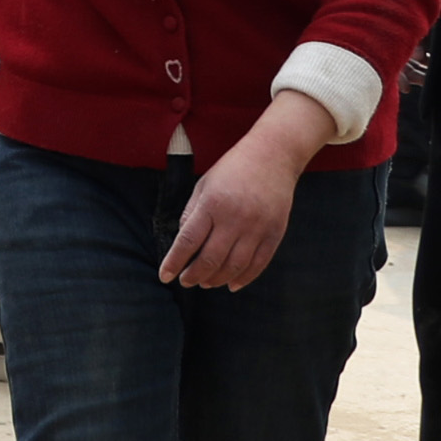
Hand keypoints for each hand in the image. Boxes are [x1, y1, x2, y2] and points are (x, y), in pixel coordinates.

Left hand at [161, 91, 334, 289]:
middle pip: (211, 259)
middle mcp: (235, 218)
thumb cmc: (232, 170)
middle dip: (194, 275)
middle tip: (186, 281)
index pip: (187, 241)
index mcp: (212, 204)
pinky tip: (232, 284)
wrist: (273, 156)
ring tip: (205, 282)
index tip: (164, 276)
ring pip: (235, 266)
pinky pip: (259, 263)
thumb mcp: (203, 186)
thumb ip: (191, 214)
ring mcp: (257, 227)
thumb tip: (183, 244)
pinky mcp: (275, 232)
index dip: (174, 262)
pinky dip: (245, 278)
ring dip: (217, 279)